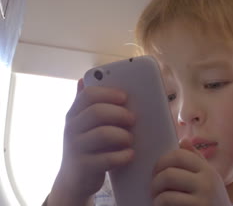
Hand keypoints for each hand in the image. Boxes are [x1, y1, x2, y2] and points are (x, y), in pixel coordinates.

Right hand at [48, 79, 134, 205]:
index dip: (109, 93)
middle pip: (97, 112)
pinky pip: (107, 158)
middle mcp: (71, 128)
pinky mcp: (84, 167)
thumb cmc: (88, 147)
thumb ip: (89, 105)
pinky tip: (130, 154)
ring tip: (130, 139)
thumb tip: (84, 78)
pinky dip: (123, 156)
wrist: (74, 181)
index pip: (89, 95)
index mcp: (74, 114)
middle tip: (133, 119)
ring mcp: (75, 148)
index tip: (125, 97)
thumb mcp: (85, 125)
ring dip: (123, 135)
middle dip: (120, 113)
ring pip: (103, 134)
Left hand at [151, 140, 230, 205]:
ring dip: (157, 198)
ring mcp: (202, 199)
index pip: (178, 155)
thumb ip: (196, 161)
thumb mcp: (210, 179)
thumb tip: (183, 141)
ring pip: (166, 194)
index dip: (162, 162)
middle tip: (154, 190)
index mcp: (207, 170)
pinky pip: (168, 205)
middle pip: (168, 174)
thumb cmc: (212, 202)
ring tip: (158, 202)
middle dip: (155, 182)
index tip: (157, 172)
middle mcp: (207, 182)